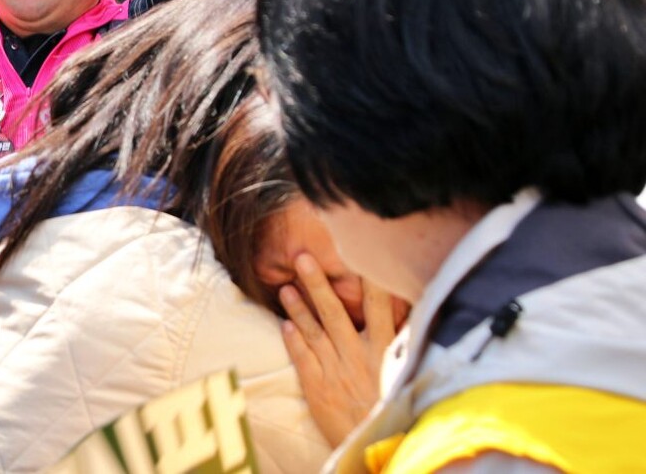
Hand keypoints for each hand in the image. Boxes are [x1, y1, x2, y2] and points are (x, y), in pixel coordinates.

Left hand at [279, 254, 396, 447]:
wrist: (384, 448)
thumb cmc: (398, 408)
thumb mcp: (409, 373)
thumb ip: (405, 344)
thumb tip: (415, 312)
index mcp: (386, 351)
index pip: (378, 306)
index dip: (367, 278)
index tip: (356, 251)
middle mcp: (359, 356)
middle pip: (335, 311)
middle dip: (317, 282)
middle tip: (301, 256)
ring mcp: (336, 371)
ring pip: (313, 332)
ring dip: (298, 308)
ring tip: (285, 286)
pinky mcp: (319, 389)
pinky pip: (303, 360)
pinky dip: (293, 341)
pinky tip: (284, 324)